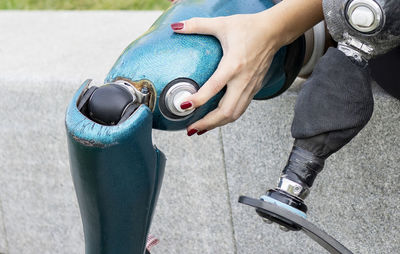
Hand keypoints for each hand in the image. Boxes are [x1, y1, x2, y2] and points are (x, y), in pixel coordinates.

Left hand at [171, 12, 283, 135]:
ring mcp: (250, 87)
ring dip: (217, 124)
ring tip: (200, 129)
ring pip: (235, 114)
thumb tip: (176, 27)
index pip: (214, 87)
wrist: (274, 31)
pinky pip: (240, 109)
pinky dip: (227, 118)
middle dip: (208, 123)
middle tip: (190, 129)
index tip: (184, 105)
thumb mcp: (222, 24)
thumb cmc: (250, 27)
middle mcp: (243, 80)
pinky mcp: (254, 89)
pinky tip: (216, 119)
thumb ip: (198, 25)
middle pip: (227, 111)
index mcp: (234, 64)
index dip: (199, 99)